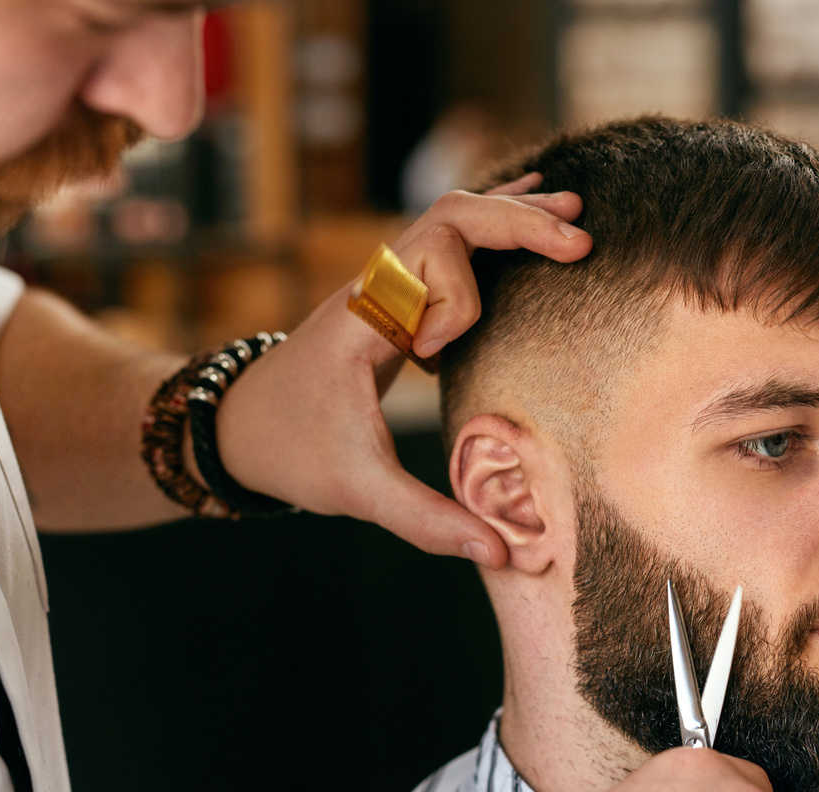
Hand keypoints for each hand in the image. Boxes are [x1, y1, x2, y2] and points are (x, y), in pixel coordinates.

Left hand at [215, 175, 591, 567]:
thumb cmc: (292, 454)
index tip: (431, 358)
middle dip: (517, 222)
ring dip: (511, 217)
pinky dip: (492, 231)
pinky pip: (447, 247)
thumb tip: (500, 551)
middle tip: (580, 241)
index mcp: (364, 317)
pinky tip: (530, 212)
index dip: (454, 297)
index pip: (427, 250)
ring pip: (451, 222)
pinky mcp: (396, 300)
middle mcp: (375, 286)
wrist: (238, 429)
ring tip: (574, 215)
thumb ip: (426, 521)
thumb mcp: (356, 492)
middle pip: (451, 218)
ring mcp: (386, 286)